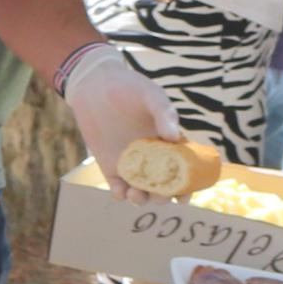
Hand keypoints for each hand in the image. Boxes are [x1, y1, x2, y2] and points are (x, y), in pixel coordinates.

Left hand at [59, 48, 182, 196]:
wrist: (95, 85)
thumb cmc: (129, 87)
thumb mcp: (150, 95)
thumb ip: (164, 113)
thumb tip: (174, 137)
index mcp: (169, 143)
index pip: (183, 170)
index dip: (186, 187)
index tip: (184, 196)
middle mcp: (153, 157)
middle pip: (163, 186)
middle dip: (163, 197)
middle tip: (158, 196)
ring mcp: (132, 163)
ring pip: (141, 191)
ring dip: (141, 199)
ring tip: (136, 194)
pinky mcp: (111, 166)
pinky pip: (118, 188)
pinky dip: (120, 194)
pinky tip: (119, 191)